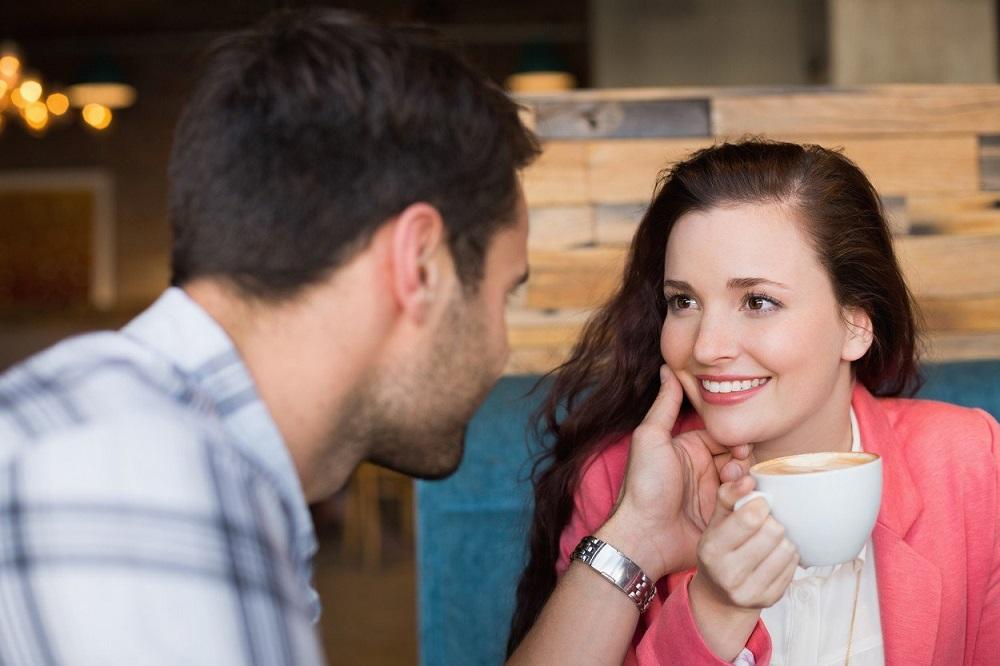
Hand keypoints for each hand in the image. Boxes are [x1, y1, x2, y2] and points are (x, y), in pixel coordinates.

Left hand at [597, 366, 752, 579]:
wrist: (644, 536)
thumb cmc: (644, 486)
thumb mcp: (651, 438)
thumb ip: (665, 404)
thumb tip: (668, 367)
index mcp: (690, 450)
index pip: (724, 437)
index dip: (735, 440)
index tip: (738, 447)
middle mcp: (705, 471)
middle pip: (739, 459)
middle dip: (742, 463)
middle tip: (732, 472)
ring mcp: (714, 497)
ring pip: (745, 483)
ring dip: (744, 485)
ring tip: (734, 491)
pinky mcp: (723, 521)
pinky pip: (744, 508)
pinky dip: (745, 505)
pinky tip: (739, 507)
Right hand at [691, 477, 798, 610]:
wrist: (719, 595)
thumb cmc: (720, 550)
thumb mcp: (715, 522)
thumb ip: (728, 495)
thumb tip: (748, 479)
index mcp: (712, 548)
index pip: (749, 519)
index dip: (761, 505)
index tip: (760, 505)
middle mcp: (728, 573)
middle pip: (773, 532)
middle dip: (773, 522)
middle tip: (767, 523)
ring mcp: (749, 590)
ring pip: (787, 550)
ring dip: (783, 539)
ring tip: (772, 539)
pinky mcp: (769, 600)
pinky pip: (793, 568)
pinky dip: (789, 556)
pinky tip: (777, 554)